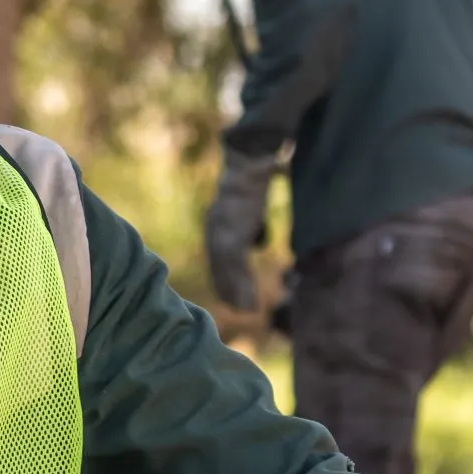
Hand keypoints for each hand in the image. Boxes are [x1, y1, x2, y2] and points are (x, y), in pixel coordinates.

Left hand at [204, 148, 276, 311]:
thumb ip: (251, 226)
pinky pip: (237, 268)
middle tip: (237, 308)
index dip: (222, 277)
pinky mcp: (233, 236)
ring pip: (228, 272)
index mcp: (217, 222)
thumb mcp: (252, 206)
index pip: (217, 257)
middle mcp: (215, 230)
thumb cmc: (254, 176)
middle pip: (219, 268)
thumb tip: (257, 242)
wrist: (248, 163)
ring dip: (237, 292)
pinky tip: (250, 298)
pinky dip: (243, 285)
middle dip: (227, 289)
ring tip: (248, 310)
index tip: (227, 294)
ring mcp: (222, 235)